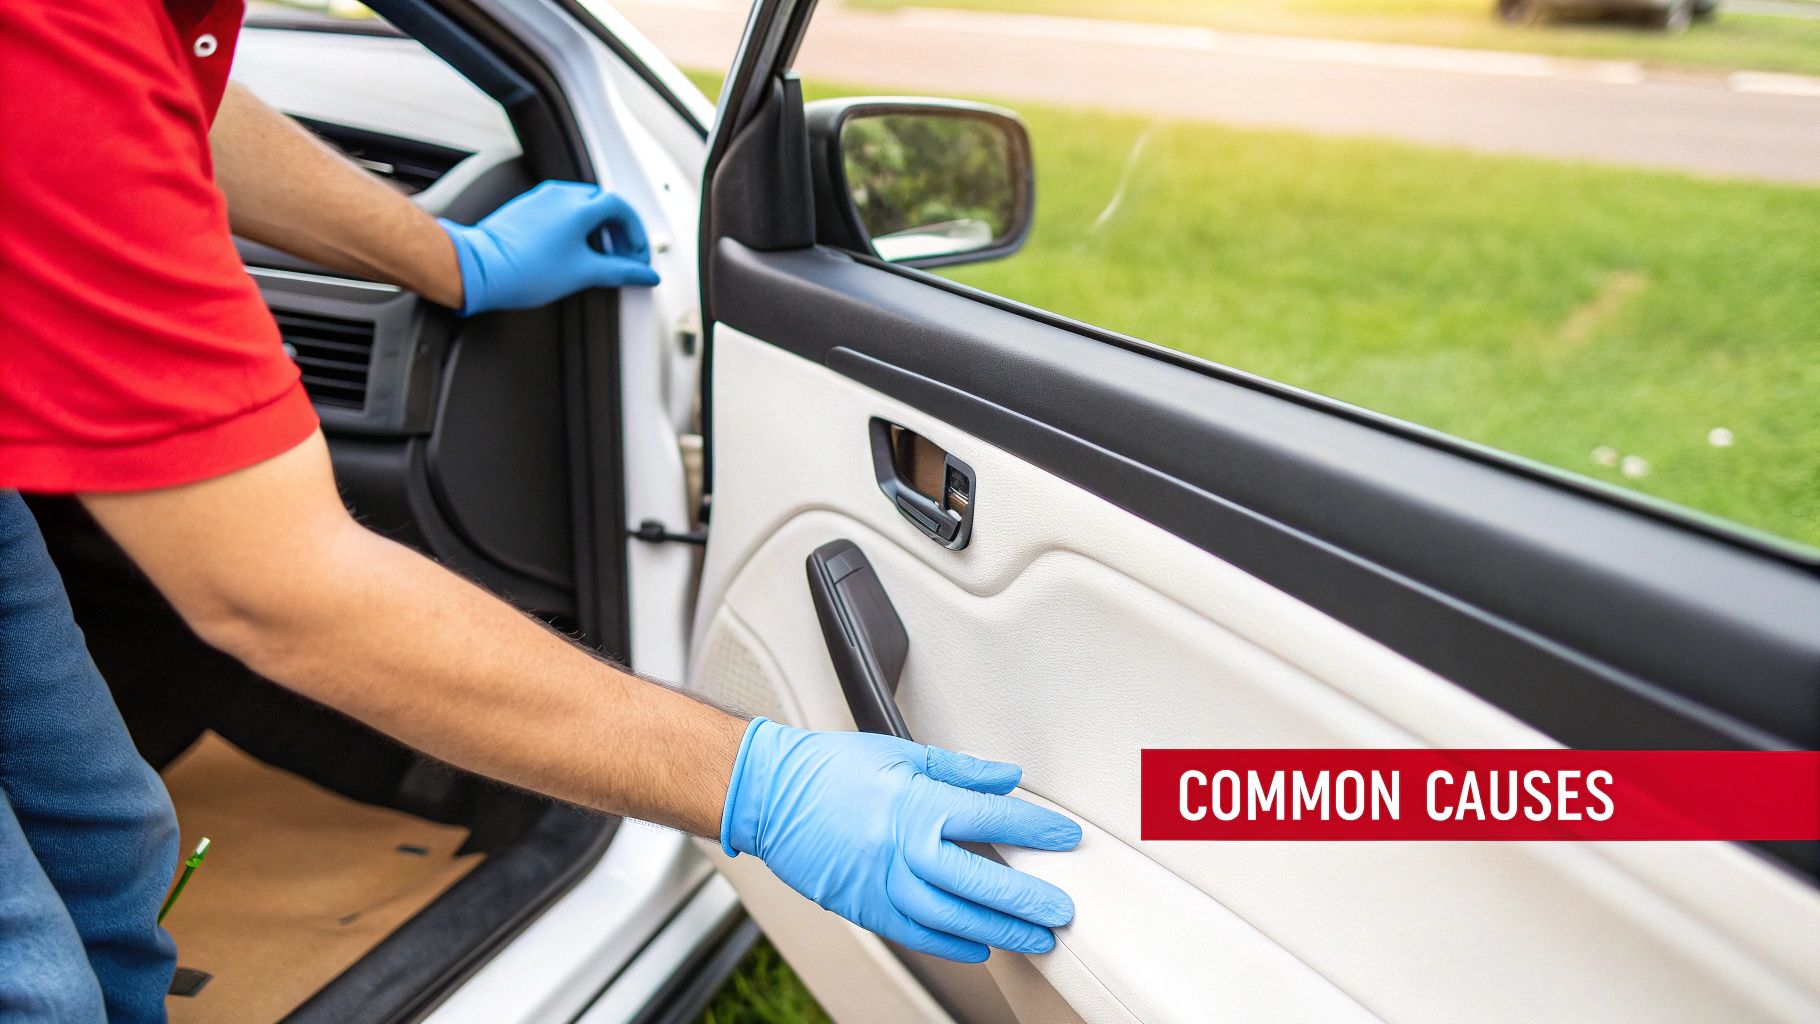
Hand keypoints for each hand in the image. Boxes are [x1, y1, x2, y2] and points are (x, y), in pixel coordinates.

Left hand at [440, 180, 658, 314]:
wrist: (480, 269)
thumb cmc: (525, 270)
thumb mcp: (583, 274)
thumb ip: (620, 272)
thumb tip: (644, 276)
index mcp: (580, 207)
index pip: (622, 209)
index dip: (636, 233)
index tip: (637, 256)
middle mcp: (562, 195)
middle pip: (605, 204)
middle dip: (619, 230)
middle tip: (623, 257)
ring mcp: (542, 198)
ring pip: (583, 205)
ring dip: (598, 228)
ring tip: (599, 256)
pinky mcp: (527, 207)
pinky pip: (562, 209)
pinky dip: (576, 226)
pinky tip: (572, 250)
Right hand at [720, 718, 1080, 962]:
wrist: (768, 794)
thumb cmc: (828, 768)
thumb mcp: (899, 753)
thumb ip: (959, 770)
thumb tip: (1007, 778)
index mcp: (916, 803)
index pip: (992, 818)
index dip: (1035, 829)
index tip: (1065, 837)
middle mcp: (901, 847)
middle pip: (980, 880)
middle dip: (1027, 899)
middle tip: (1062, 911)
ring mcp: (881, 882)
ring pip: (952, 917)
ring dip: (998, 930)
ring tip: (1034, 938)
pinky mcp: (862, 906)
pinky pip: (916, 933)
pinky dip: (952, 944)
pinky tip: (980, 947)